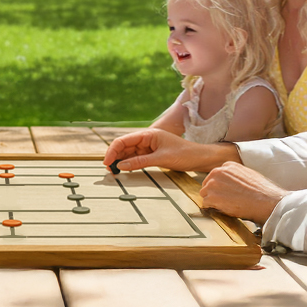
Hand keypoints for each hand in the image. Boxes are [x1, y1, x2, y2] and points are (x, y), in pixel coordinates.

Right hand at [103, 129, 226, 173]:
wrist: (200, 158)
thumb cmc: (184, 154)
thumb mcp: (161, 158)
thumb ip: (140, 162)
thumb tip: (121, 166)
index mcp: (148, 134)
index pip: (124, 140)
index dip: (112, 151)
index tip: (106, 162)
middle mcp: (146, 139)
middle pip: (124, 146)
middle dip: (114, 157)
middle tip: (108, 170)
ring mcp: (148, 147)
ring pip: (128, 153)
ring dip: (120, 161)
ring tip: (114, 172)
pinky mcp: (151, 154)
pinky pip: (136, 158)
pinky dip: (129, 164)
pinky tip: (124, 170)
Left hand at [198, 162, 286, 222]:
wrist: (265, 201)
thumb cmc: (261, 190)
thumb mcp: (248, 174)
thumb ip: (236, 175)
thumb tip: (231, 181)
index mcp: (227, 166)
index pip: (216, 175)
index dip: (220, 185)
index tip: (226, 191)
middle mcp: (218, 172)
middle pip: (208, 183)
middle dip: (214, 192)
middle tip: (225, 200)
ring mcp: (213, 184)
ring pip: (205, 194)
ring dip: (212, 200)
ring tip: (226, 205)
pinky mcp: (212, 197)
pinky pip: (206, 204)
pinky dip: (212, 208)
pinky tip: (224, 209)